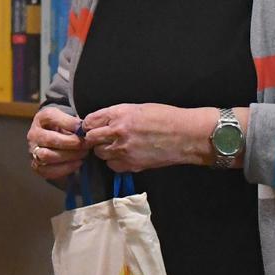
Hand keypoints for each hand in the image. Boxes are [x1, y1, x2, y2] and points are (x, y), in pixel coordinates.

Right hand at [25, 106, 86, 181]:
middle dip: (70, 143)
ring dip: (69, 156)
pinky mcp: (36, 166)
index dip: (68, 122)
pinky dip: (66, 168)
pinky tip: (77, 163)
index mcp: (41, 118)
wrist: (54, 140)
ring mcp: (33, 151)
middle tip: (85, 144)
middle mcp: (33, 134)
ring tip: (83, 153)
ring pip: (47, 156)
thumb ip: (75, 123)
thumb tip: (84, 129)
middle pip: (49, 139)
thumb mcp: (68, 119)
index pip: (50, 117)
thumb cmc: (63, 128)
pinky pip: (49, 170)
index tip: (82, 128)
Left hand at [81, 104, 210, 172]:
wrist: (185, 135)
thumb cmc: (165, 117)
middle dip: (93, 139)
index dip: (89, 125)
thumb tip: (102, 123)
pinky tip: (124, 156)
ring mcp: (123, 149)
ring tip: (116, 147)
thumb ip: (117, 116)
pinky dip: (114, 162)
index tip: (92, 127)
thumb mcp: (138, 108)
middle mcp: (117, 131)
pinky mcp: (131, 164)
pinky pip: (112, 165)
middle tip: (101, 139)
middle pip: (91, 138)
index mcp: (119, 113)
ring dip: (104, 150)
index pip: (90, 121)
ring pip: (100, 153)